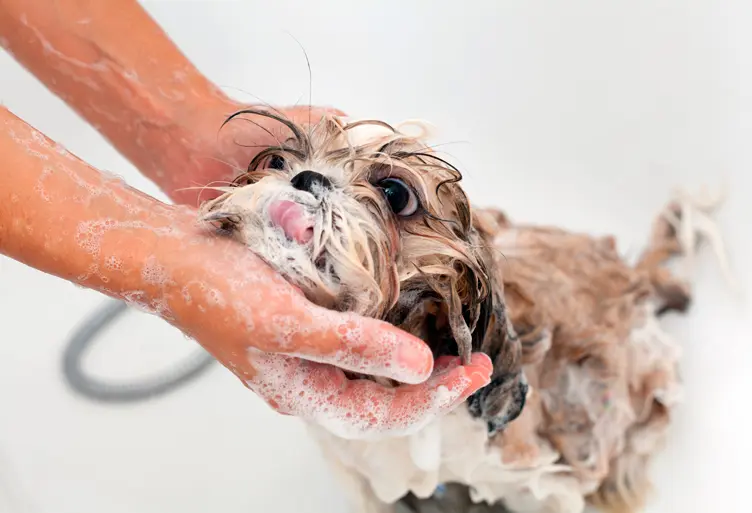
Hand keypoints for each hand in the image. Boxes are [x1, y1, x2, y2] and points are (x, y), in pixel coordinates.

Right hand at [163, 222, 492, 439]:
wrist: (172, 259)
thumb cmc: (221, 288)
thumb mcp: (290, 319)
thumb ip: (354, 345)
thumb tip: (421, 367)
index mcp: (306, 393)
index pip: (386, 415)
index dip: (438, 398)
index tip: (478, 371)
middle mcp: (308, 384)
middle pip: (384, 403)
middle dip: (435, 387)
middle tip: (477, 362)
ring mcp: (303, 360)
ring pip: (372, 379)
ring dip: (415, 368)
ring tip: (453, 351)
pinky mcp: (300, 332)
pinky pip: (356, 352)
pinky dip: (388, 343)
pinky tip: (405, 325)